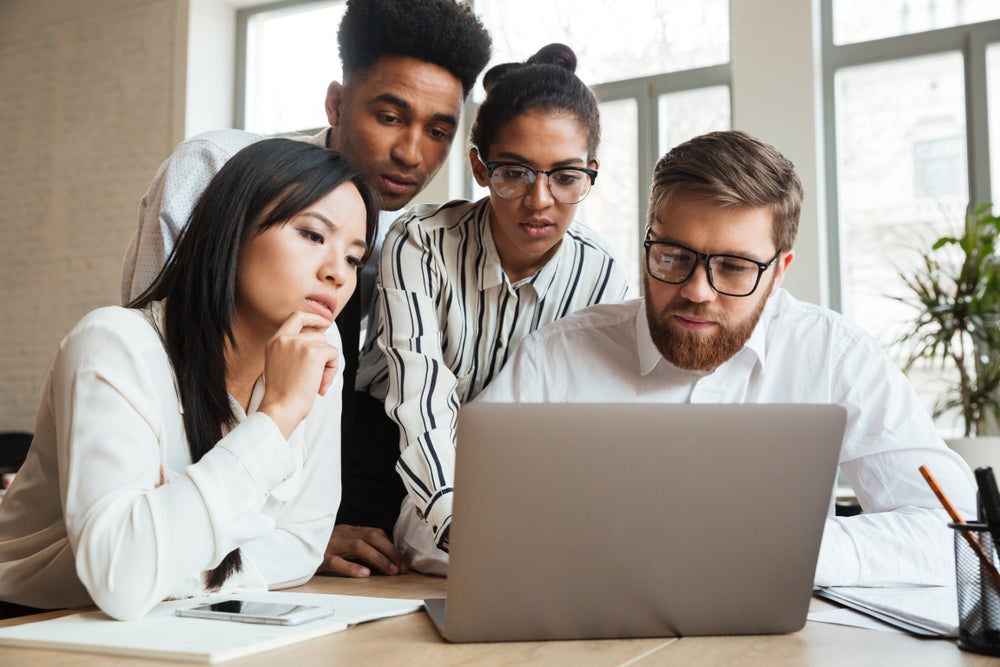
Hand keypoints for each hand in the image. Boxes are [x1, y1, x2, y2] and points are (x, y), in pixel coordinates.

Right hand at [258, 311, 338, 438]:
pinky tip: (321, 384)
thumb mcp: (281, 365)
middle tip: (317, 377)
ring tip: (316, 383)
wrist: (280, 408)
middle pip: (318, 335)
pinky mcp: (313, 352)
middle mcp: (285, 339)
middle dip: (323, 355)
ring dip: (328, 365)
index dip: (313, 317)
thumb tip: (320, 345)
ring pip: (327, 345)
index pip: (296, 317)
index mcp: (275, 341)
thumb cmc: (282, 395)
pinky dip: (333, 370)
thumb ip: (294, 351)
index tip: (325, 322)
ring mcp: (299, 343)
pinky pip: (334, 354)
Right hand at [316, 524, 407, 576]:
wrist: (289, 544)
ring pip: (358, 547)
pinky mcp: (319, 558)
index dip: (391, 546)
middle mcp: (342, 534)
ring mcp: (331, 545)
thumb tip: (383, 561)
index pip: (375, 533)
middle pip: (371, 537)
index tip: (403, 561)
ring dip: (378, 559)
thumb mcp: (340, 543)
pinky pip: (337, 561)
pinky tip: (364, 574)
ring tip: (391, 571)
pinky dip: (351, 567)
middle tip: (402, 567)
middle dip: (390, 552)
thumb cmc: (319, 547)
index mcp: (348, 531)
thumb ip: (358, 548)